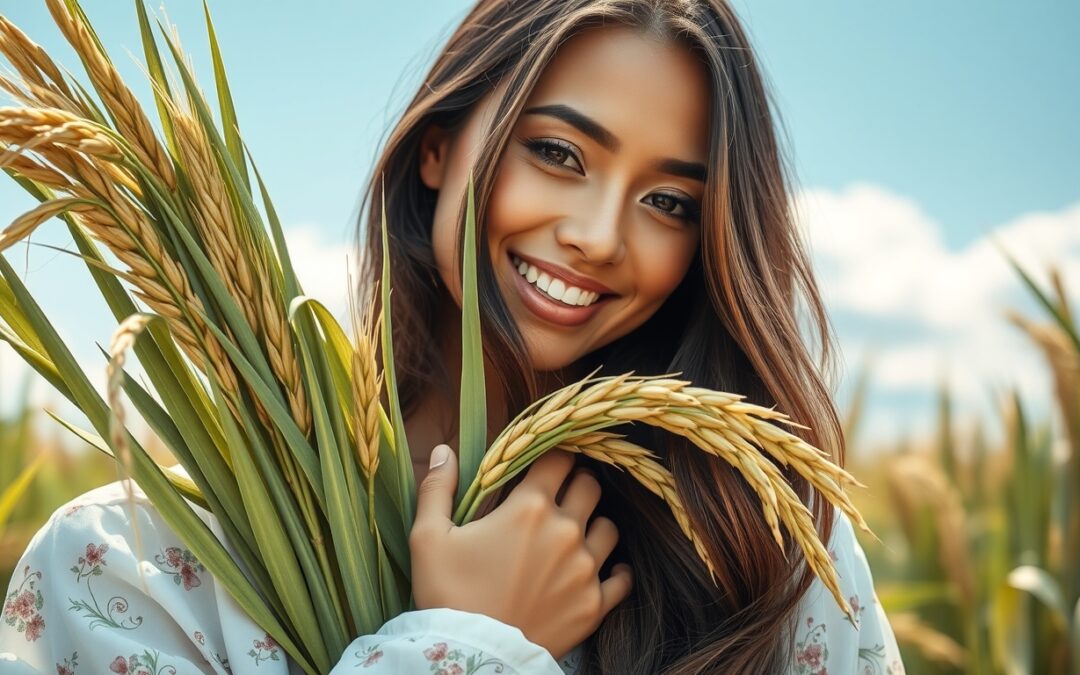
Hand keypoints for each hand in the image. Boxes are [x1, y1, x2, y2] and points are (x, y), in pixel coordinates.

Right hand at [409, 444, 633, 660]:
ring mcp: (585, 569)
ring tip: (577, 534)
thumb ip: (437, 488)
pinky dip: (616, 572)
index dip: (554, 455)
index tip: (546, 462)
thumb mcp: (428, 538)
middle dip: (577, 483)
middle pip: (590, 487)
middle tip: (561, 494)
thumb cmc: (447, 594)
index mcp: (530, 508)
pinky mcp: (594, 604)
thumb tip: (444, 450)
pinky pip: (622, 579)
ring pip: (609, 529)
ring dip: (595, 525)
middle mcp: (566, 532)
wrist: (471, 659)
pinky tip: (605, 571)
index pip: (560, 459)